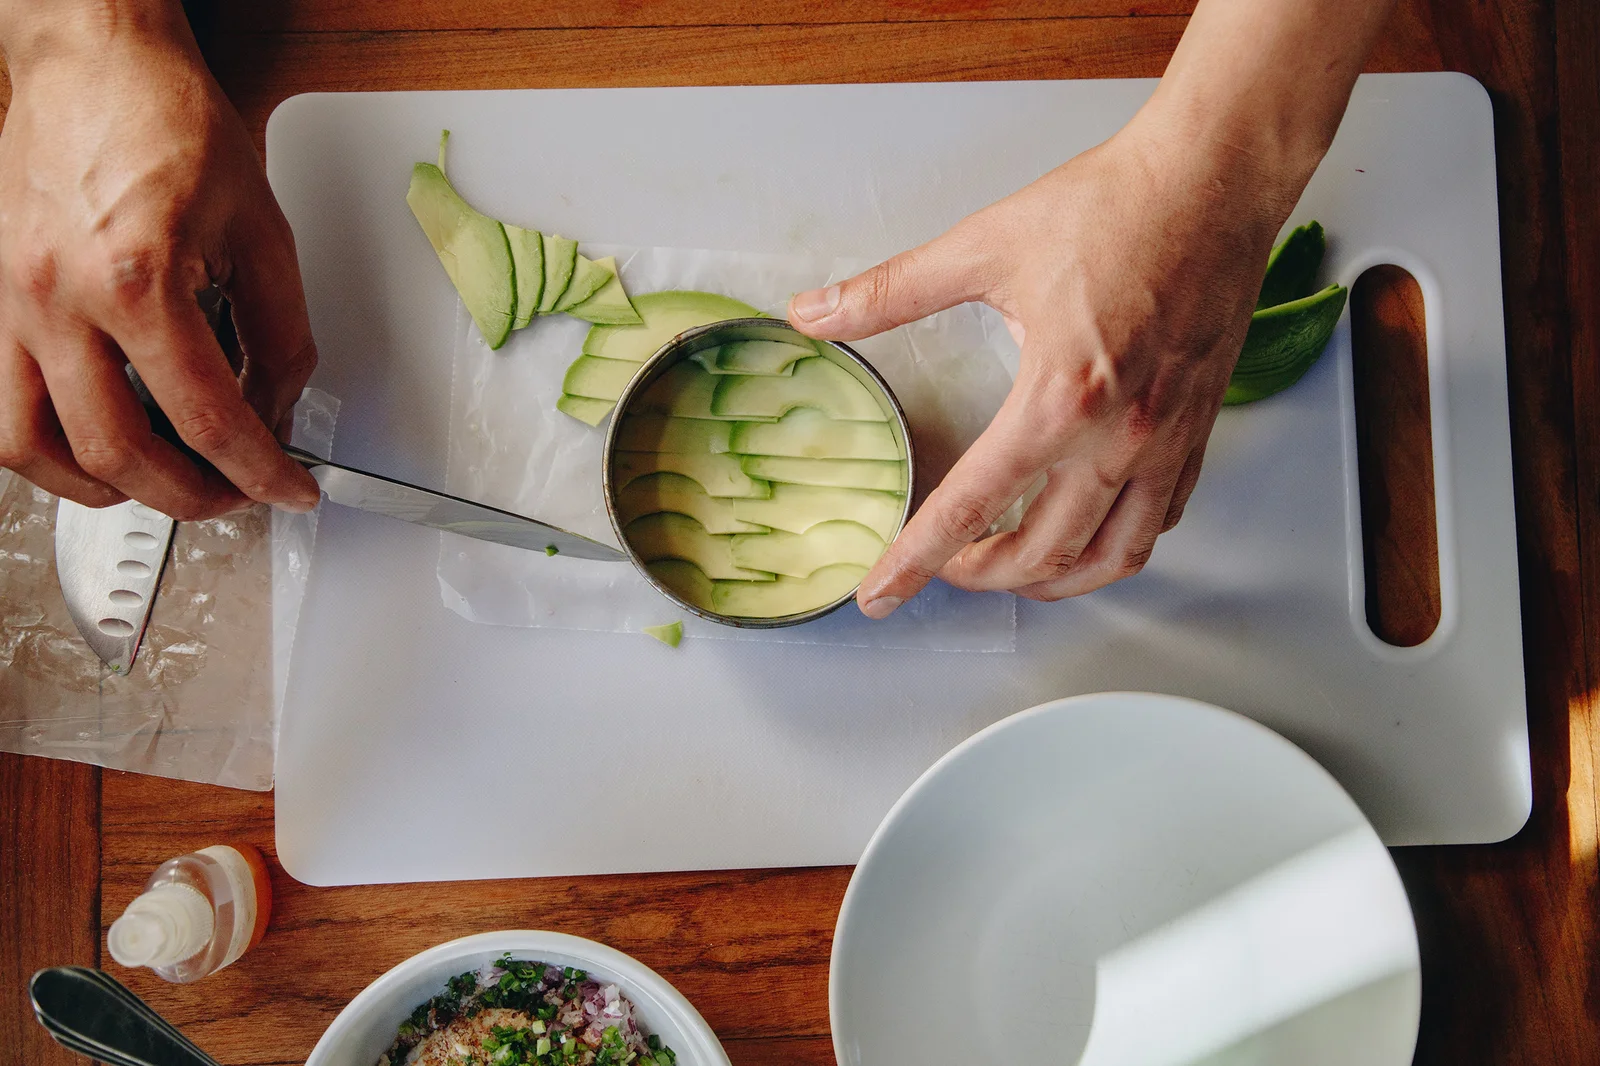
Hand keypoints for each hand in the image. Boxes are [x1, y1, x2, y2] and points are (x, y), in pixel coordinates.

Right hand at [0, 9, 319, 517]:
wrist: (91, 59)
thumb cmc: (167, 121)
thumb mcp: (262, 232)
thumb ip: (282, 335)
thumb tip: (280, 409)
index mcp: (135, 279)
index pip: (210, 418)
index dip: (261, 472)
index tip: (288, 489)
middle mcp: (56, 299)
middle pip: (119, 453)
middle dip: (192, 496)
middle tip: (237, 494)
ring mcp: (8, 303)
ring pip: (35, 449)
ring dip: (107, 488)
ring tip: (166, 483)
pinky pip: (0, 410)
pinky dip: (51, 450)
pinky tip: (97, 446)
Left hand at [788, 118, 1298, 615]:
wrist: (1214, 178)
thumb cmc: (1111, 207)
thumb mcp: (983, 247)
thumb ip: (889, 292)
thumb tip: (812, 313)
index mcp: (1059, 397)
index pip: (970, 508)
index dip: (915, 561)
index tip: (879, 596)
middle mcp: (1119, 436)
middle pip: (1043, 554)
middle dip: (981, 577)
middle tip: (942, 567)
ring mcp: (1167, 441)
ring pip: (1113, 558)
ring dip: (1054, 581)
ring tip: (1010, 571)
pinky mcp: (1197, 430)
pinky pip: (1160, 520)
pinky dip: (1116, 546)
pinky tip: (1086, 532)